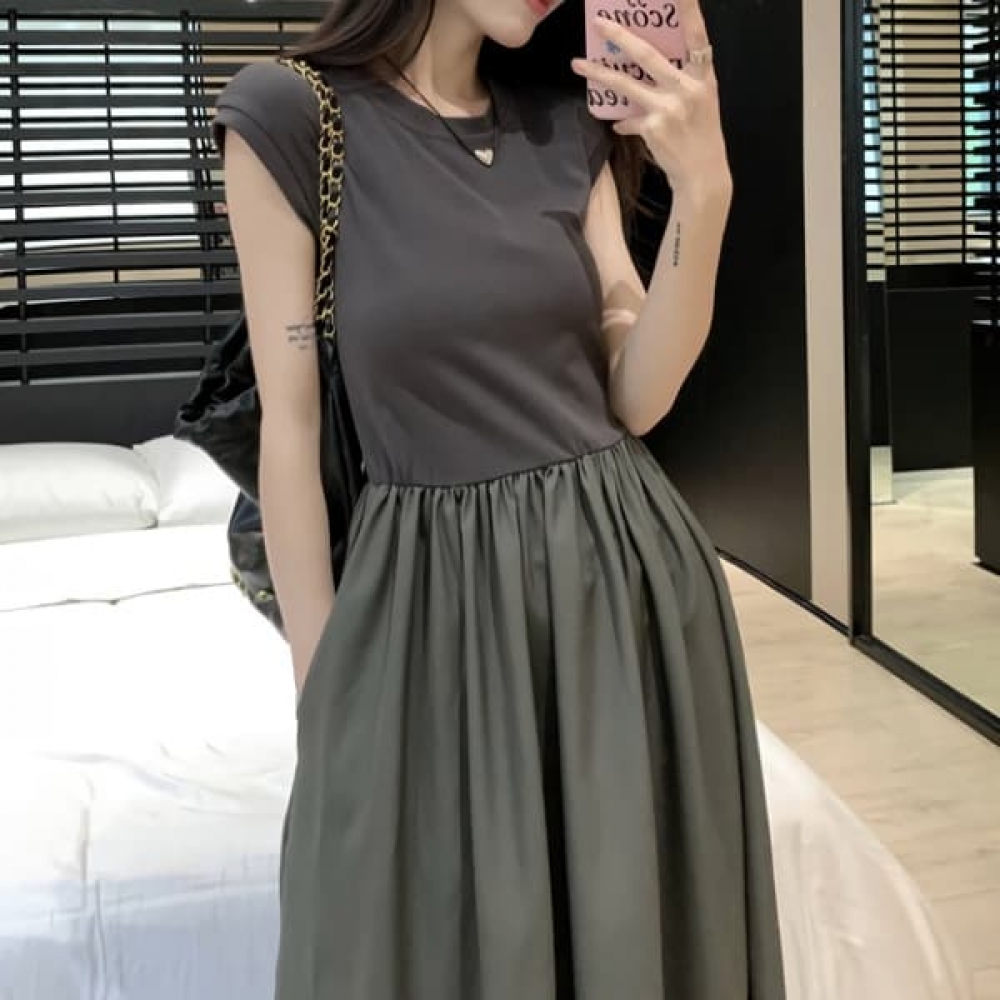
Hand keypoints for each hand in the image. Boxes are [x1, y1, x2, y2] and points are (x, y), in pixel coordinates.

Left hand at [571, 0, 731, 205]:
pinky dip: (622, 121)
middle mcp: (686, 88)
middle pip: (648, 55)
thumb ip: (679, 84)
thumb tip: (645, 73)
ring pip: (626, 84)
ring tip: (578, 64)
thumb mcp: (701, 103)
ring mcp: (668, 107)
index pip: (697, 37)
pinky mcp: (653, 127)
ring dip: (599, 73)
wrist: (702, 174)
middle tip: (599, 23)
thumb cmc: (701, 137)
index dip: (689, 12)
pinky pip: (628, 119)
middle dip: (622, 35)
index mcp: (703, 78)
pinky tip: (617, 123)